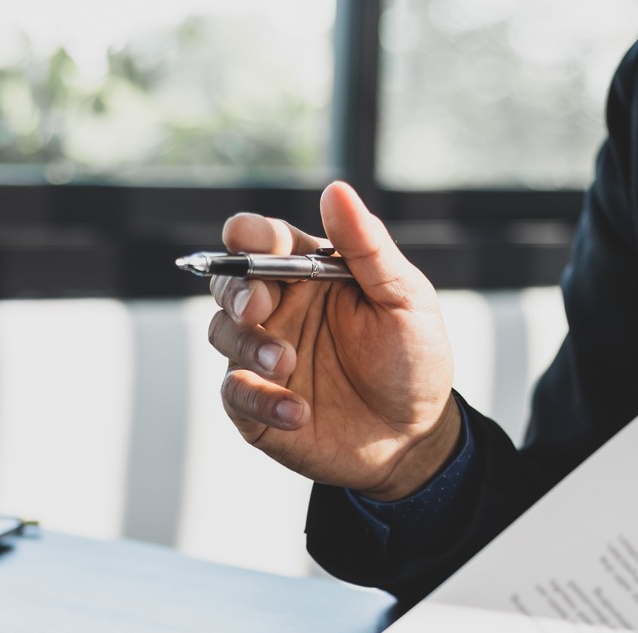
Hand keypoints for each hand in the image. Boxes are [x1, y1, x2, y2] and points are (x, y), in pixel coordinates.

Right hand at [207, 181, 461, 500]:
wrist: (415, 437)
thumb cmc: (412, 360)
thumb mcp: (405, 299)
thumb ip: (368, 246)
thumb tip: (337, 190)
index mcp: (309, 273)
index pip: (264, 240)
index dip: (250, 234)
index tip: (251, 240)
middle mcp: (280, 310)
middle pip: (229, 282)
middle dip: (235, 290)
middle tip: (259, 309)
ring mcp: (263, 357)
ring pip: (222, 333)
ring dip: (249, 345)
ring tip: (287, 364)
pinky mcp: (257, 405)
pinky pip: (234, 393)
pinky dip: (259, 399)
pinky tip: (297, 411)